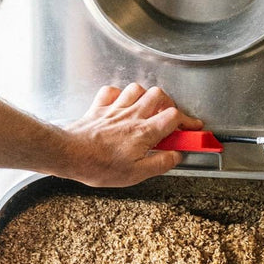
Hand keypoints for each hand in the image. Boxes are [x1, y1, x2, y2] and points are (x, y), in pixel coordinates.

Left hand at [62, 82, 203, 185]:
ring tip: (147, 110)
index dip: (188, 121)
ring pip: (137, 89)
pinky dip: (119, 95)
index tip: (193, 128)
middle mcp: (132, 115)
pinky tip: (121, 104)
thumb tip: (176, 156)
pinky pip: (112, 91)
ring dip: (145, 96)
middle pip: (159, 96)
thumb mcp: (137, 174)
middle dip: (169, 104)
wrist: (70, 154)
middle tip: (169, 118)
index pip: (174, 117)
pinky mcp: (99, 108)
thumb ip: (160, 163)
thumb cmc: (100, 166)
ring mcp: (115, 109)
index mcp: (144, 132)